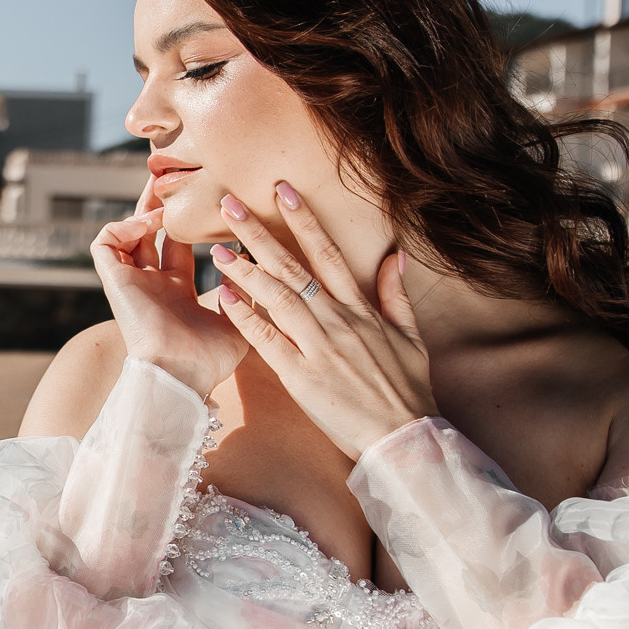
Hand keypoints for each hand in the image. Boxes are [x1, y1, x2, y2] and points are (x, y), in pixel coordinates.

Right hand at [88, 178, 246, 395]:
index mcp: (178, 294)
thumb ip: (246, 286)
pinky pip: (106, 243)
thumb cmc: (211, 358)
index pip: (178, 248)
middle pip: (149, 235)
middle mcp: (152, 285)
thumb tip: (255, 254)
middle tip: (173, 176)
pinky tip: (149, 224)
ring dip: (140, 211)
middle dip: (160, 206)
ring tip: (160, 193)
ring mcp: (131, 283)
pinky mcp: (113, 282)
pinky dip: (123, 227)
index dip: (188, 224)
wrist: (181, 374)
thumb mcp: (239, 317)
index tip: (205, 200)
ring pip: (124, 234)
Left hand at [209, 181, 435, 457]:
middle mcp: (338, 321)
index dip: (303, 220)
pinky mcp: (302, 376)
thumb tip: (395, 254)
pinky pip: (268, 340)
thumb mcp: (410, 337)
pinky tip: (224, 297)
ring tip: (217, 248)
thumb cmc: (407, 390)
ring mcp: (319, 347)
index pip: (327, 254)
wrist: (404, 437)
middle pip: (293, 268)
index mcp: (361, 310)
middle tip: (230, 203)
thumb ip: (396, 294)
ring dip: (245, 270)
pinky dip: (246, 317)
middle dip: (260, 233)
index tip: (281, 190)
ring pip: (276, 298)